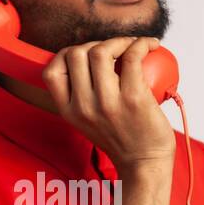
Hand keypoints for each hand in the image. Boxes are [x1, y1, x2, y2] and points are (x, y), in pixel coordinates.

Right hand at [41, 36, 174, 170]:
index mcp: (69, 112)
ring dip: (120, 40)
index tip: (86, 54)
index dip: (67, 54)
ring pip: (101, 51)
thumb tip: (88, 60)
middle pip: (76, 53)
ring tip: (134, 46)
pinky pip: (132, 56)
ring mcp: (107, 102)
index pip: (52, 72)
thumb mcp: (88, 122)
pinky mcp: (133, 98)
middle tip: (116, 50)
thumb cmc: (122, 140)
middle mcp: (83, 106)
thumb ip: (82, 98)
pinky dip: (142, 43)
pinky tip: (151, 45)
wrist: (145, 164)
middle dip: (96, 43)